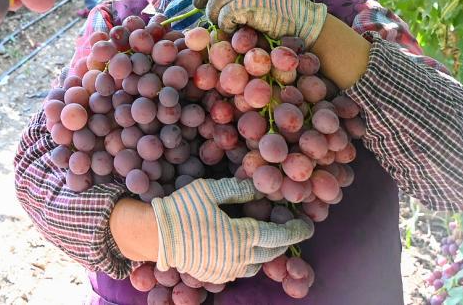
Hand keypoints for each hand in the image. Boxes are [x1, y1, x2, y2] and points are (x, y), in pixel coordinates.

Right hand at [151, 177, 312, 283]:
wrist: (155, 236)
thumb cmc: (182, 209)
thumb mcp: (210, 191)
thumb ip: (238, 190)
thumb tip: (260, 186)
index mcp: (242, 236)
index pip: (278, 235)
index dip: (295, 230)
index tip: (307, 226)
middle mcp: (239, 258)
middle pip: (271, 252)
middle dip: (283, 240)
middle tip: (290, 229)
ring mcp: (227, 270)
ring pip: (257, 264)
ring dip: (265, 251)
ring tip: (266, 238)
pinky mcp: (216, 276)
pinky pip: (240, 270)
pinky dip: (247, 259)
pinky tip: (242, 247)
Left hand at [194, 0, 327, 44]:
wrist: (303, 21)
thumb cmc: (281, 11)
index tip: (199, 1)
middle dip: (208, 4)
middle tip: (210, 18)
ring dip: (215, 15)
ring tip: (222, 24)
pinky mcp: (248, 3)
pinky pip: (224, 14)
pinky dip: (224, 23)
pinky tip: (232, 28)